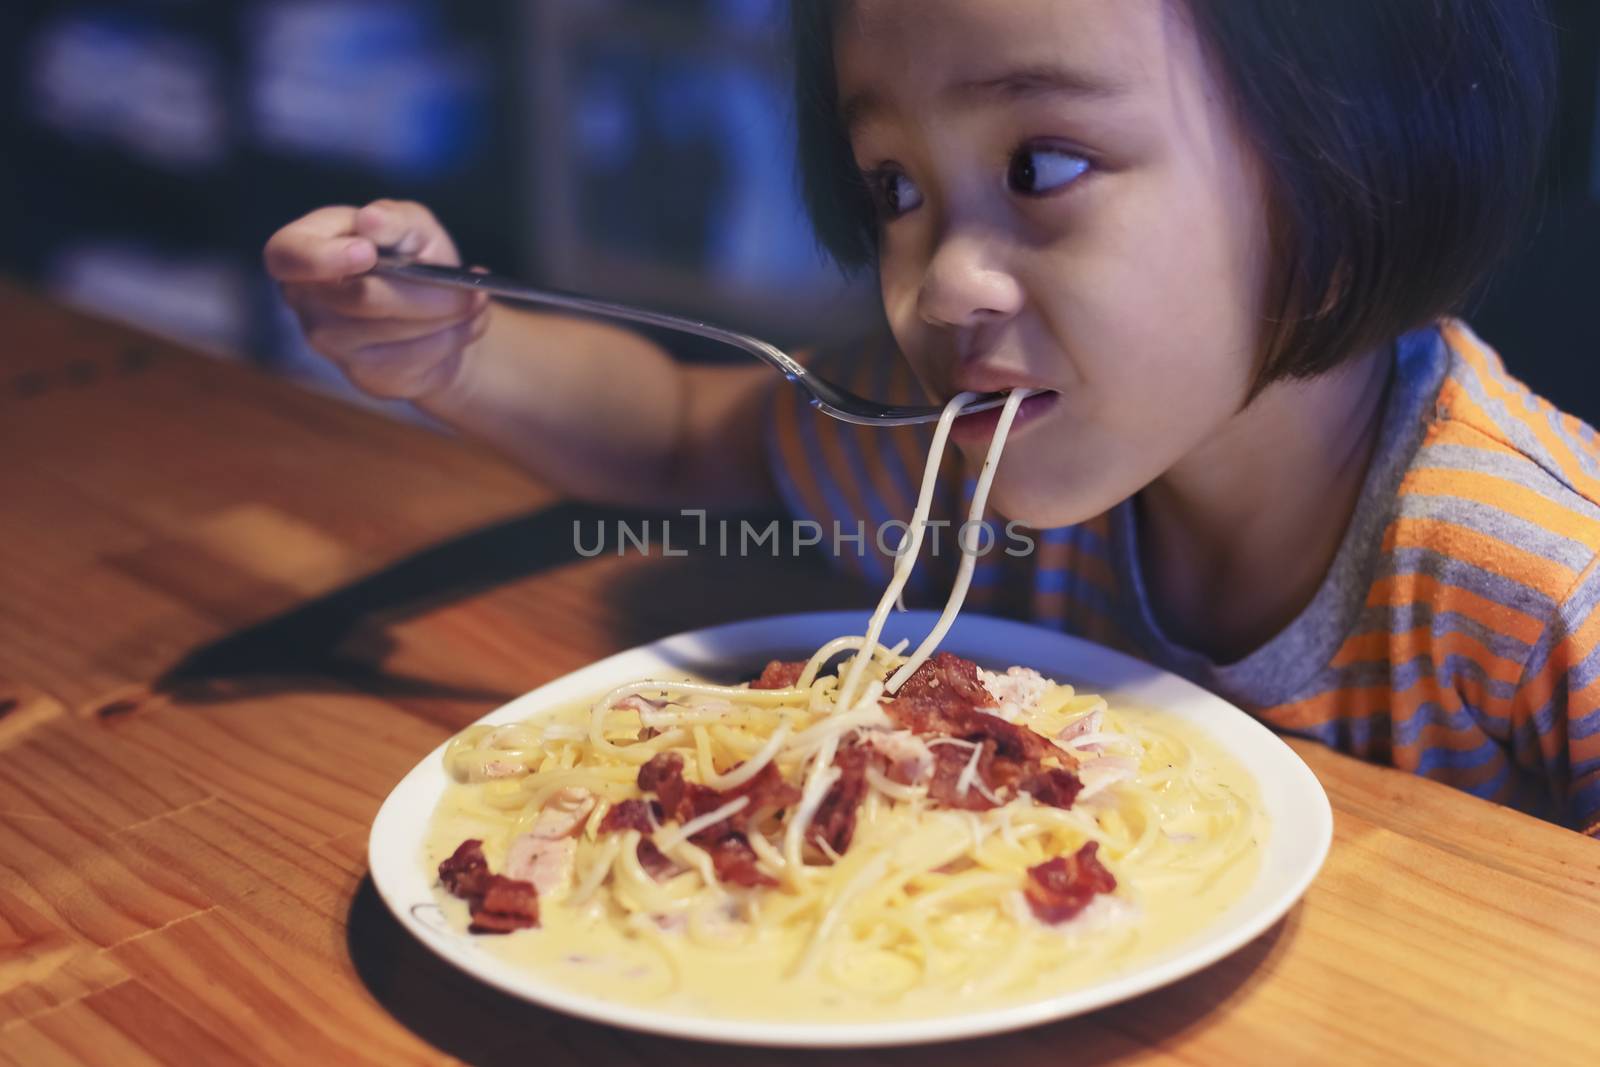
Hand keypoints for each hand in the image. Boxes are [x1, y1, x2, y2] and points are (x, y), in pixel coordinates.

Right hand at [263, 200, 489, 399]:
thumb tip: (371, 220)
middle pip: (361, 298)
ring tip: (476, 299)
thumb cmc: (412, 256)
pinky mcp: (365, 375)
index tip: (368, 254)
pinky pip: (414, 358)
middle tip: (471, 283)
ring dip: (448, 315)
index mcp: (302, 249)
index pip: (286, 256)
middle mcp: (306, 300)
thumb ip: (393, 219)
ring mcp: (332, 344)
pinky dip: (453, 338)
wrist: (438, 312)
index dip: (321, 258)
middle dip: (426, 290)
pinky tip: (469, 322)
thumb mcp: (410, 225)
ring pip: (395, 331)